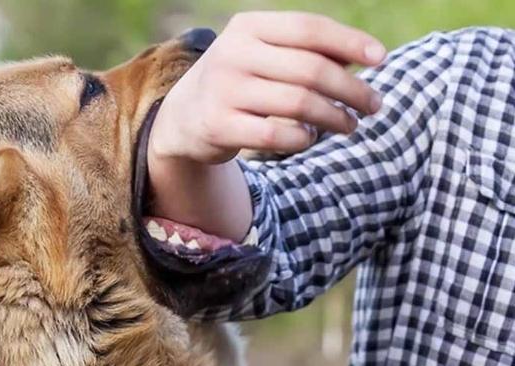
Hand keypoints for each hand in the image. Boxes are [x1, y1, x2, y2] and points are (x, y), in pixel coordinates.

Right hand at [147, 12, 386, 241]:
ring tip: (350, 125)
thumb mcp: (264, 55)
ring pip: (299, 104)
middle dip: (351, 89)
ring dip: (335, 117)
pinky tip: (310, 137)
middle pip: (311, 70)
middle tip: (373, 105)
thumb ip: (307, 51)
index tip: (381, 59)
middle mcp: (232, 54)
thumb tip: (367, 57)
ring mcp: (224, 91)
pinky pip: (278, 135)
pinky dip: (303, 138)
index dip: (350, 43)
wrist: (183, 117)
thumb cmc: (240, 80)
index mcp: (248, 27)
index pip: (309, 29)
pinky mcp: (219, 126)